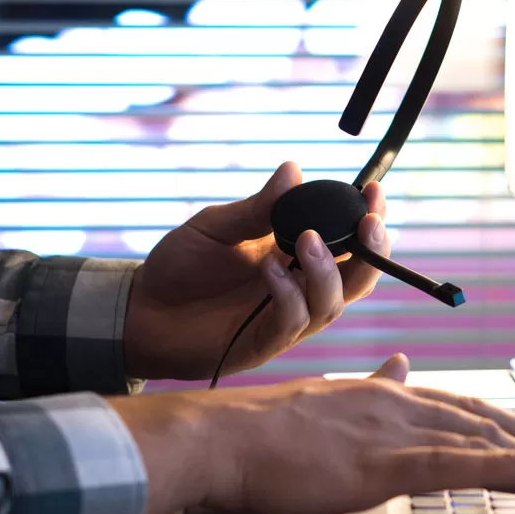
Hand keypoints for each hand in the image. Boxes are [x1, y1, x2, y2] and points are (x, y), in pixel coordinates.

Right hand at [108, 355, 514, 513]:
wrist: (225, 437)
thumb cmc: (261, 429)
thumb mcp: (324, 399)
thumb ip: (369, 385)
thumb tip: (400, 365)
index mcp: (379, 394)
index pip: (451, 404)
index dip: (495, 421)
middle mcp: (397, 404)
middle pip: (479, 421)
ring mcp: (395, 432)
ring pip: (483, 443)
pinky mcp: (388, 464)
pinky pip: (464, 466)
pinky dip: (511, 471)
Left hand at [123, 162, 387, 380]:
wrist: (140, 311)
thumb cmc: (180, 268)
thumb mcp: (216, 226)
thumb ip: (258, 207)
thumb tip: (294, 170)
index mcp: (296, 257)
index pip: (349, 242)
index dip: (369, 220)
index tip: (374, 190)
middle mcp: (300, 289)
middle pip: (358, 278)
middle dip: (372, 251)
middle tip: (368, 223)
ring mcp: (284, 319)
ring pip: (331, 303)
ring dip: (326, 271)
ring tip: (307, 240)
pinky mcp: (262, 344)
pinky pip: (291, 322)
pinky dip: (288, 294)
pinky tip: (270, 268)